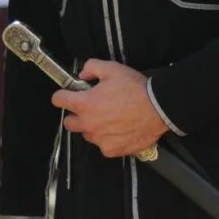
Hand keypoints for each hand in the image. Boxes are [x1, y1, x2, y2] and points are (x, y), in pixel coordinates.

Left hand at [51, 60, 167, 157]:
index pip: (58, 100)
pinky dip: (109, 138)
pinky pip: (103, 145)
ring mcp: (99, 140)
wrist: (159, 108)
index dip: (62, 95)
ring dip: (93, 127)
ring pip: (87, 134)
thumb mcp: (112, 69)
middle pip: (69, 122)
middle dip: (76, 115)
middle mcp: (88, 124)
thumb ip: (91, 67)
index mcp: (84, 104)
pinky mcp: (111, 150)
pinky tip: (121, 129)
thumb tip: (83, 74)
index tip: (68, 95)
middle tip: (92, 108)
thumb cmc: (136, 88)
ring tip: (111, 118)